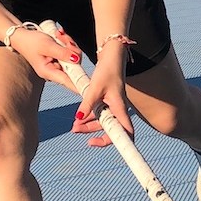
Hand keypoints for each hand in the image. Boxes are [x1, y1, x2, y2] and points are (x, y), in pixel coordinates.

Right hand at [12, 24, 85, 88]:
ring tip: (59, 35)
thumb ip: (63, 53)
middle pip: (74, 66)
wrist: (22, 36)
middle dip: (72, 51)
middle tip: (63, 38)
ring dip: (69, 44)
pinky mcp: (60, 58)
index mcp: (49, 72)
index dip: (81, 84)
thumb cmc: (31, 42)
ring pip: (74, 58)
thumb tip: (77, 60)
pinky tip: (59, 36)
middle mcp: (55, 71)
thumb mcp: (47, 45)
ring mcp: (58, 65)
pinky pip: (70, 53)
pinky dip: (67, 43)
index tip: (92, 88)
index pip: (69, 82)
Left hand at [34, 24, 129, 145]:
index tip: (97, 143)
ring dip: (89, 126)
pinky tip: (79, 118)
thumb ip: (87, 104)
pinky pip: (101, 115)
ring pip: (103, 123)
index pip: (126, 133)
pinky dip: (90, 118)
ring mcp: (114, 107)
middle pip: (111, 131)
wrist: (112, 57)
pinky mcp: (109, 103)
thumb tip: (78, 118)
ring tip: (74, 126)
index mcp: (120, 108)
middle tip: (75, 130)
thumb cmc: (107, 71)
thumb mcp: (94, 88)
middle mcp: (119, 110)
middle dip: (93, 133)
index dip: (118, 143)